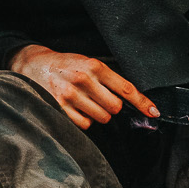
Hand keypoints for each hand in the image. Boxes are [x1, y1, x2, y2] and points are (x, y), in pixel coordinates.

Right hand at [9, 45, 156, 129]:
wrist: (33, 64)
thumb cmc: (66, 65)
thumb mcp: (88, 63)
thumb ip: (107, 78)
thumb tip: (129, 99)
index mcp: (95, 66)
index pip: (125, 88)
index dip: (142, 102)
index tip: (154, 112)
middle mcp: (84, 80)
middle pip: (115, 108)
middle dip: (111, 107)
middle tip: (98, 98)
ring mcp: (70, 95)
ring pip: (101, 118)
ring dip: (97, 114)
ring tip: (84, 102)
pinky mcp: (59, 108)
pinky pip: (85, 124)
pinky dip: (83, 120)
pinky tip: (74, 108)